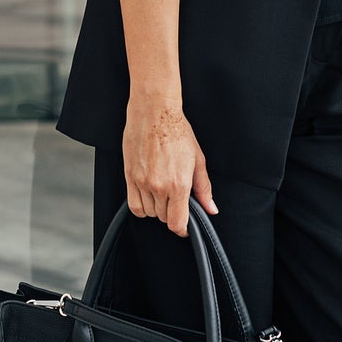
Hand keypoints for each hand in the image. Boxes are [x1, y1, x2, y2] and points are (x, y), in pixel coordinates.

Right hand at [121, 96, 216, 236]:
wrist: (155, 113)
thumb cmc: (177, 131)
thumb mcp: (198, 160)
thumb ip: (204, 189)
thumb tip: (211, 208)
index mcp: (178, 184)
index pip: (177, 223)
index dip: (182, 229)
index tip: (184, 226)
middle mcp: (159, 186)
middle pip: (163, 218)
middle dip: (171, 212)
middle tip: (175, 198)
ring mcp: (142, 182)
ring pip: (149, 213)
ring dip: (157, 208)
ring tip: (162, 193)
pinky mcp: (129, 176)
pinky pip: (134, 205)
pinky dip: (142, 207)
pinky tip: (148, 196)